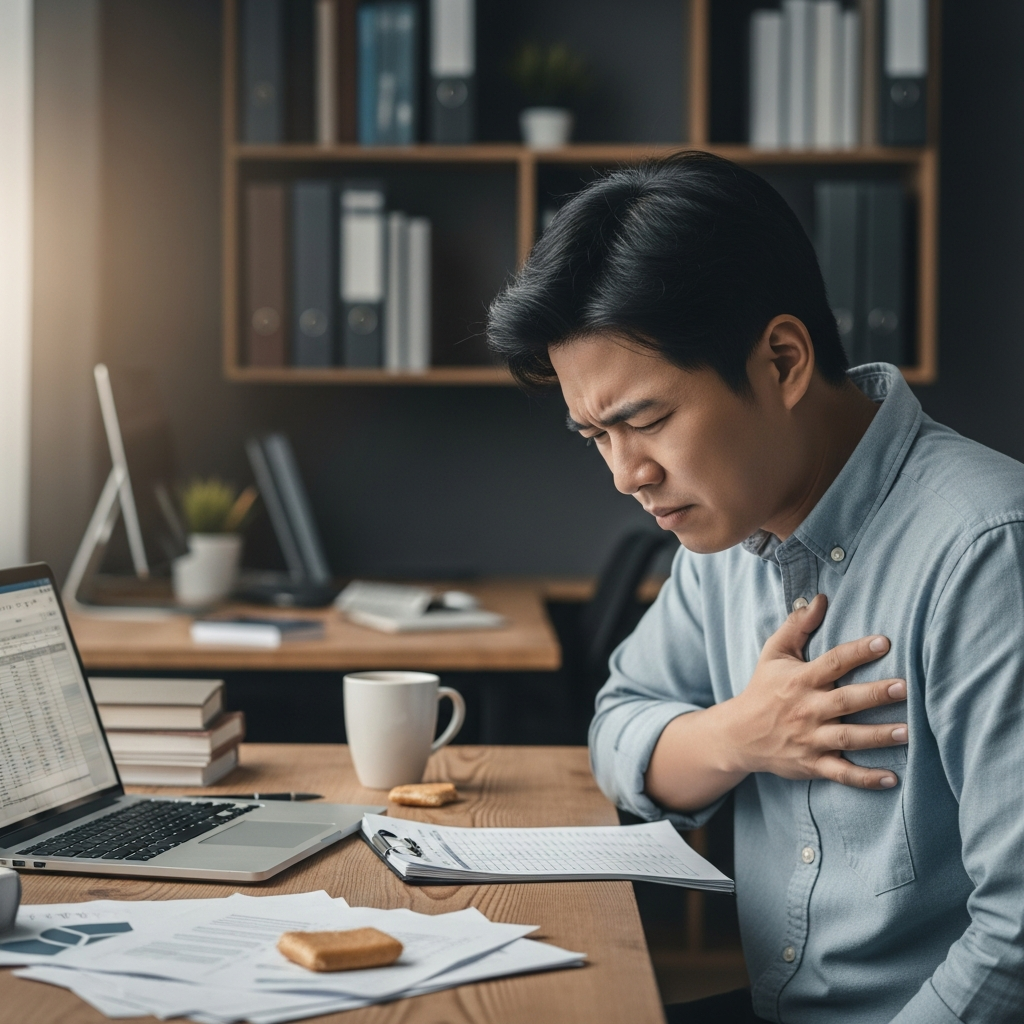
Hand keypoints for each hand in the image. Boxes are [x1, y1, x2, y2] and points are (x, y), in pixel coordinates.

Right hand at [723, 594, 906, 788]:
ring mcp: (810, 739)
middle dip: (875, 694)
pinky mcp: (812, 764)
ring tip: (908, 732)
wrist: (739, 734)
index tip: (884, 642)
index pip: (832, 662)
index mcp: (800, 680)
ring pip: (849, 738)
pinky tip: (892, 778)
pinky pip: (842, 773)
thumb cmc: (762, 689)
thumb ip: (797, 626)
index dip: (857, 652)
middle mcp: (807, 709)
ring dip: (878, 736)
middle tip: (905, 687)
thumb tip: (820, 599)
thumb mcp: (774, 654)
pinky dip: (866, 779)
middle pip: (845, 701)